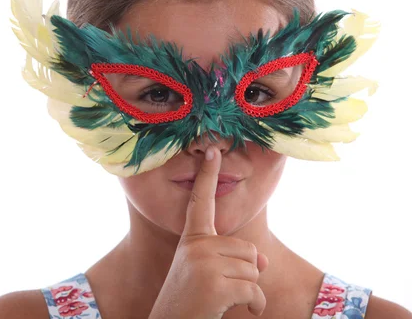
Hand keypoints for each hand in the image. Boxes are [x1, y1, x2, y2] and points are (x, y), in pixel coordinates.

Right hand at [149, 147, 268, 318]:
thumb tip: (264, 262)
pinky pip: (254, 291)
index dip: (208, 176)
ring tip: (224, 300)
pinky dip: (255, 306)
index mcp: (191, 240)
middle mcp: (195, 246)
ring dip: (249, 292)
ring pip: (254, 270)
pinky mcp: (214, 284)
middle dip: (246, 274)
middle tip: (222, 289)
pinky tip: (237, 311)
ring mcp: (203, 263)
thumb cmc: (189, 301)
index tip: (212, 151)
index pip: (200, 202)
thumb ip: (232, 260)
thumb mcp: (208, 274)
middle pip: (248, 250)